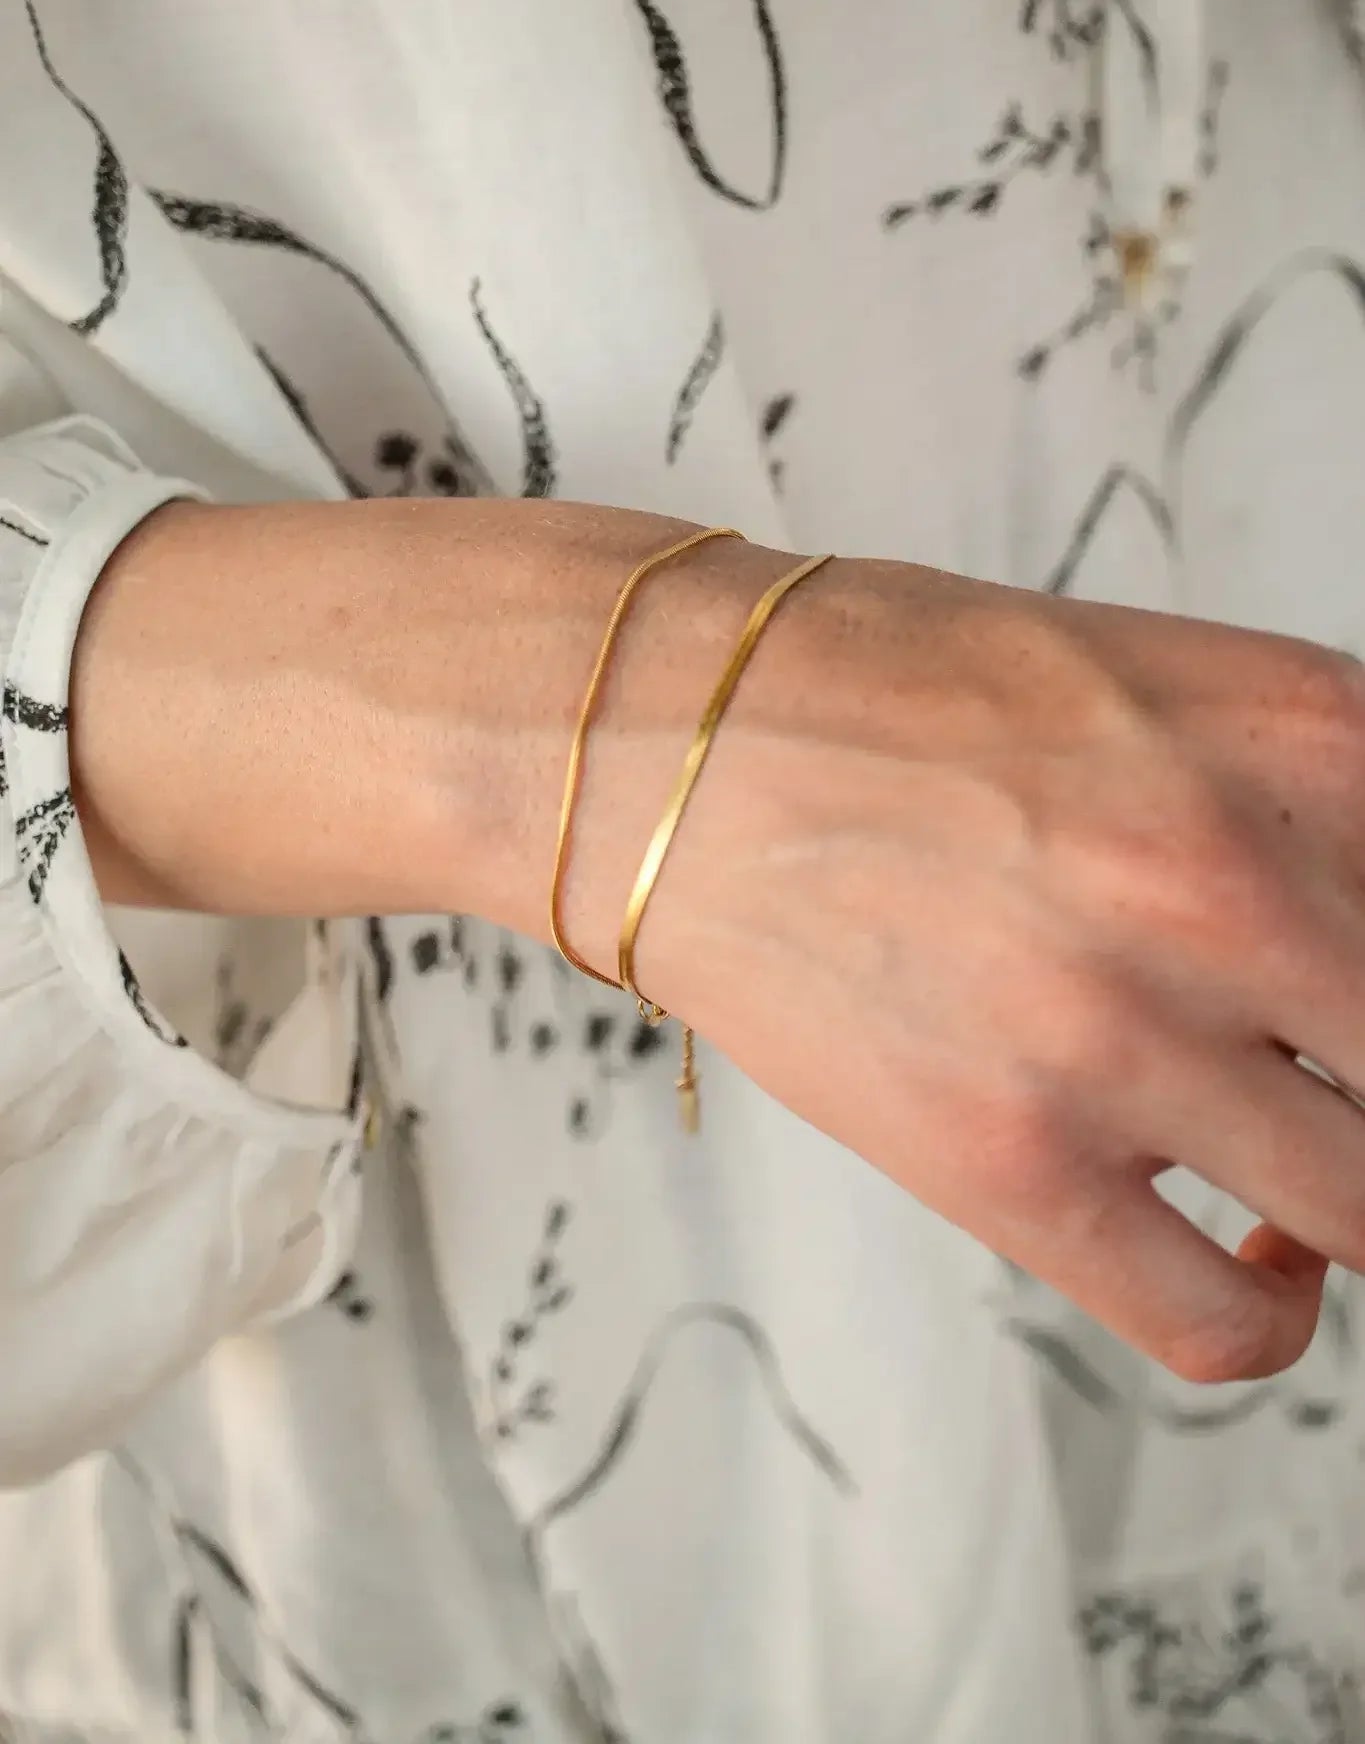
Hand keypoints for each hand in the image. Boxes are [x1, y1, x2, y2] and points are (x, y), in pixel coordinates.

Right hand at [575, 547, 1364, 1382]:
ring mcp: (1123, 1031)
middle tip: (1327, 1062)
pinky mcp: (1012, 1162)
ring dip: (1347, 1185)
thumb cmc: (888, 691)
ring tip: (1295, 1151)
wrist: (668, 738)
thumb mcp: (1152, 677)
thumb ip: (1307, 793)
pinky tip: (1243, 1243)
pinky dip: (1270, 1304)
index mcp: (1301, 732)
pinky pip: (1227, 1322)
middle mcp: (1235, 881)